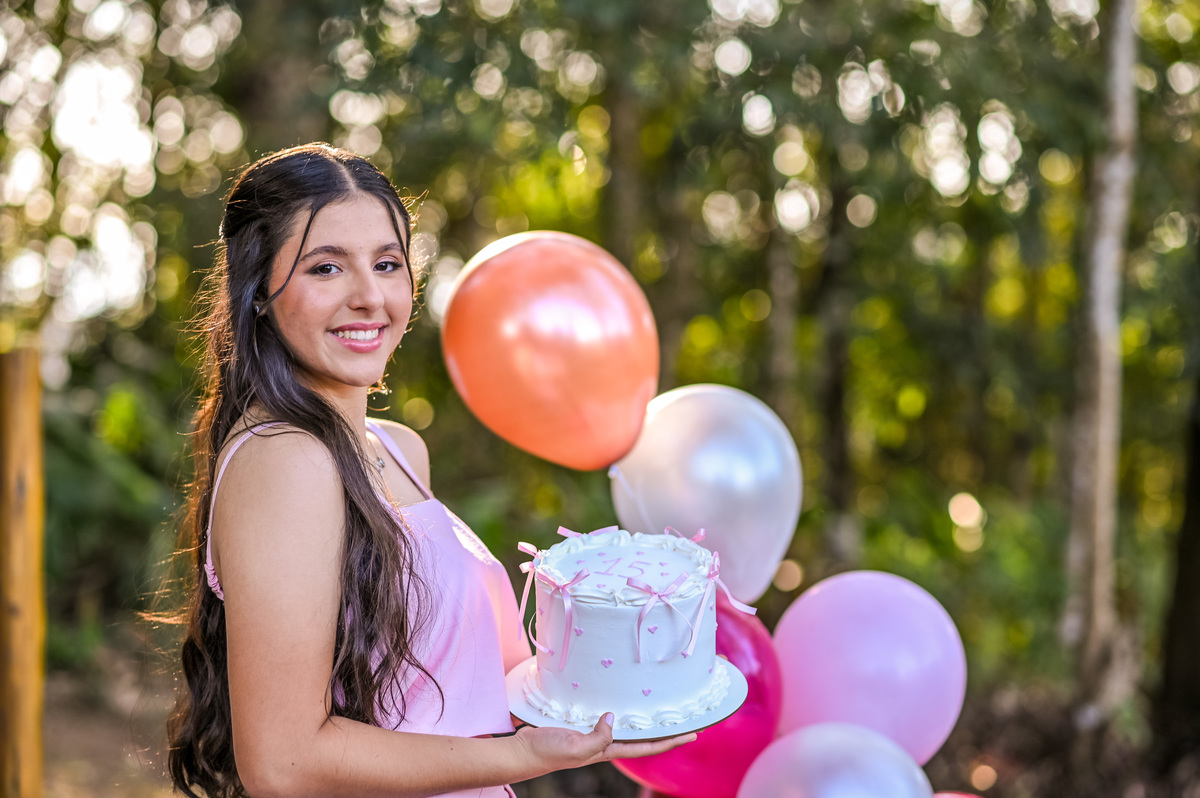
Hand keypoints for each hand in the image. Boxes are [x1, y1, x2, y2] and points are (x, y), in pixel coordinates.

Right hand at [513, 713, 695, 774]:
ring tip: (656, 702)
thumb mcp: (576, 748)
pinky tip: (615, 693)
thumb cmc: (547, 753)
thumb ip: (598, 738)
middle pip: (639, 734)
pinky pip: (601, 712)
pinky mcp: (577, 721)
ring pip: (622, 722)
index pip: (646, 747)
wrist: (520, 751)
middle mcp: (602, 742)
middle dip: (661, 727)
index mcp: (606, 750)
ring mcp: (590, 732)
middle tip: (682, 713)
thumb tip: (615, 719)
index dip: (670, 741)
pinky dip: (613, 704)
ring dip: (640, 714)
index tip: (693, 734)